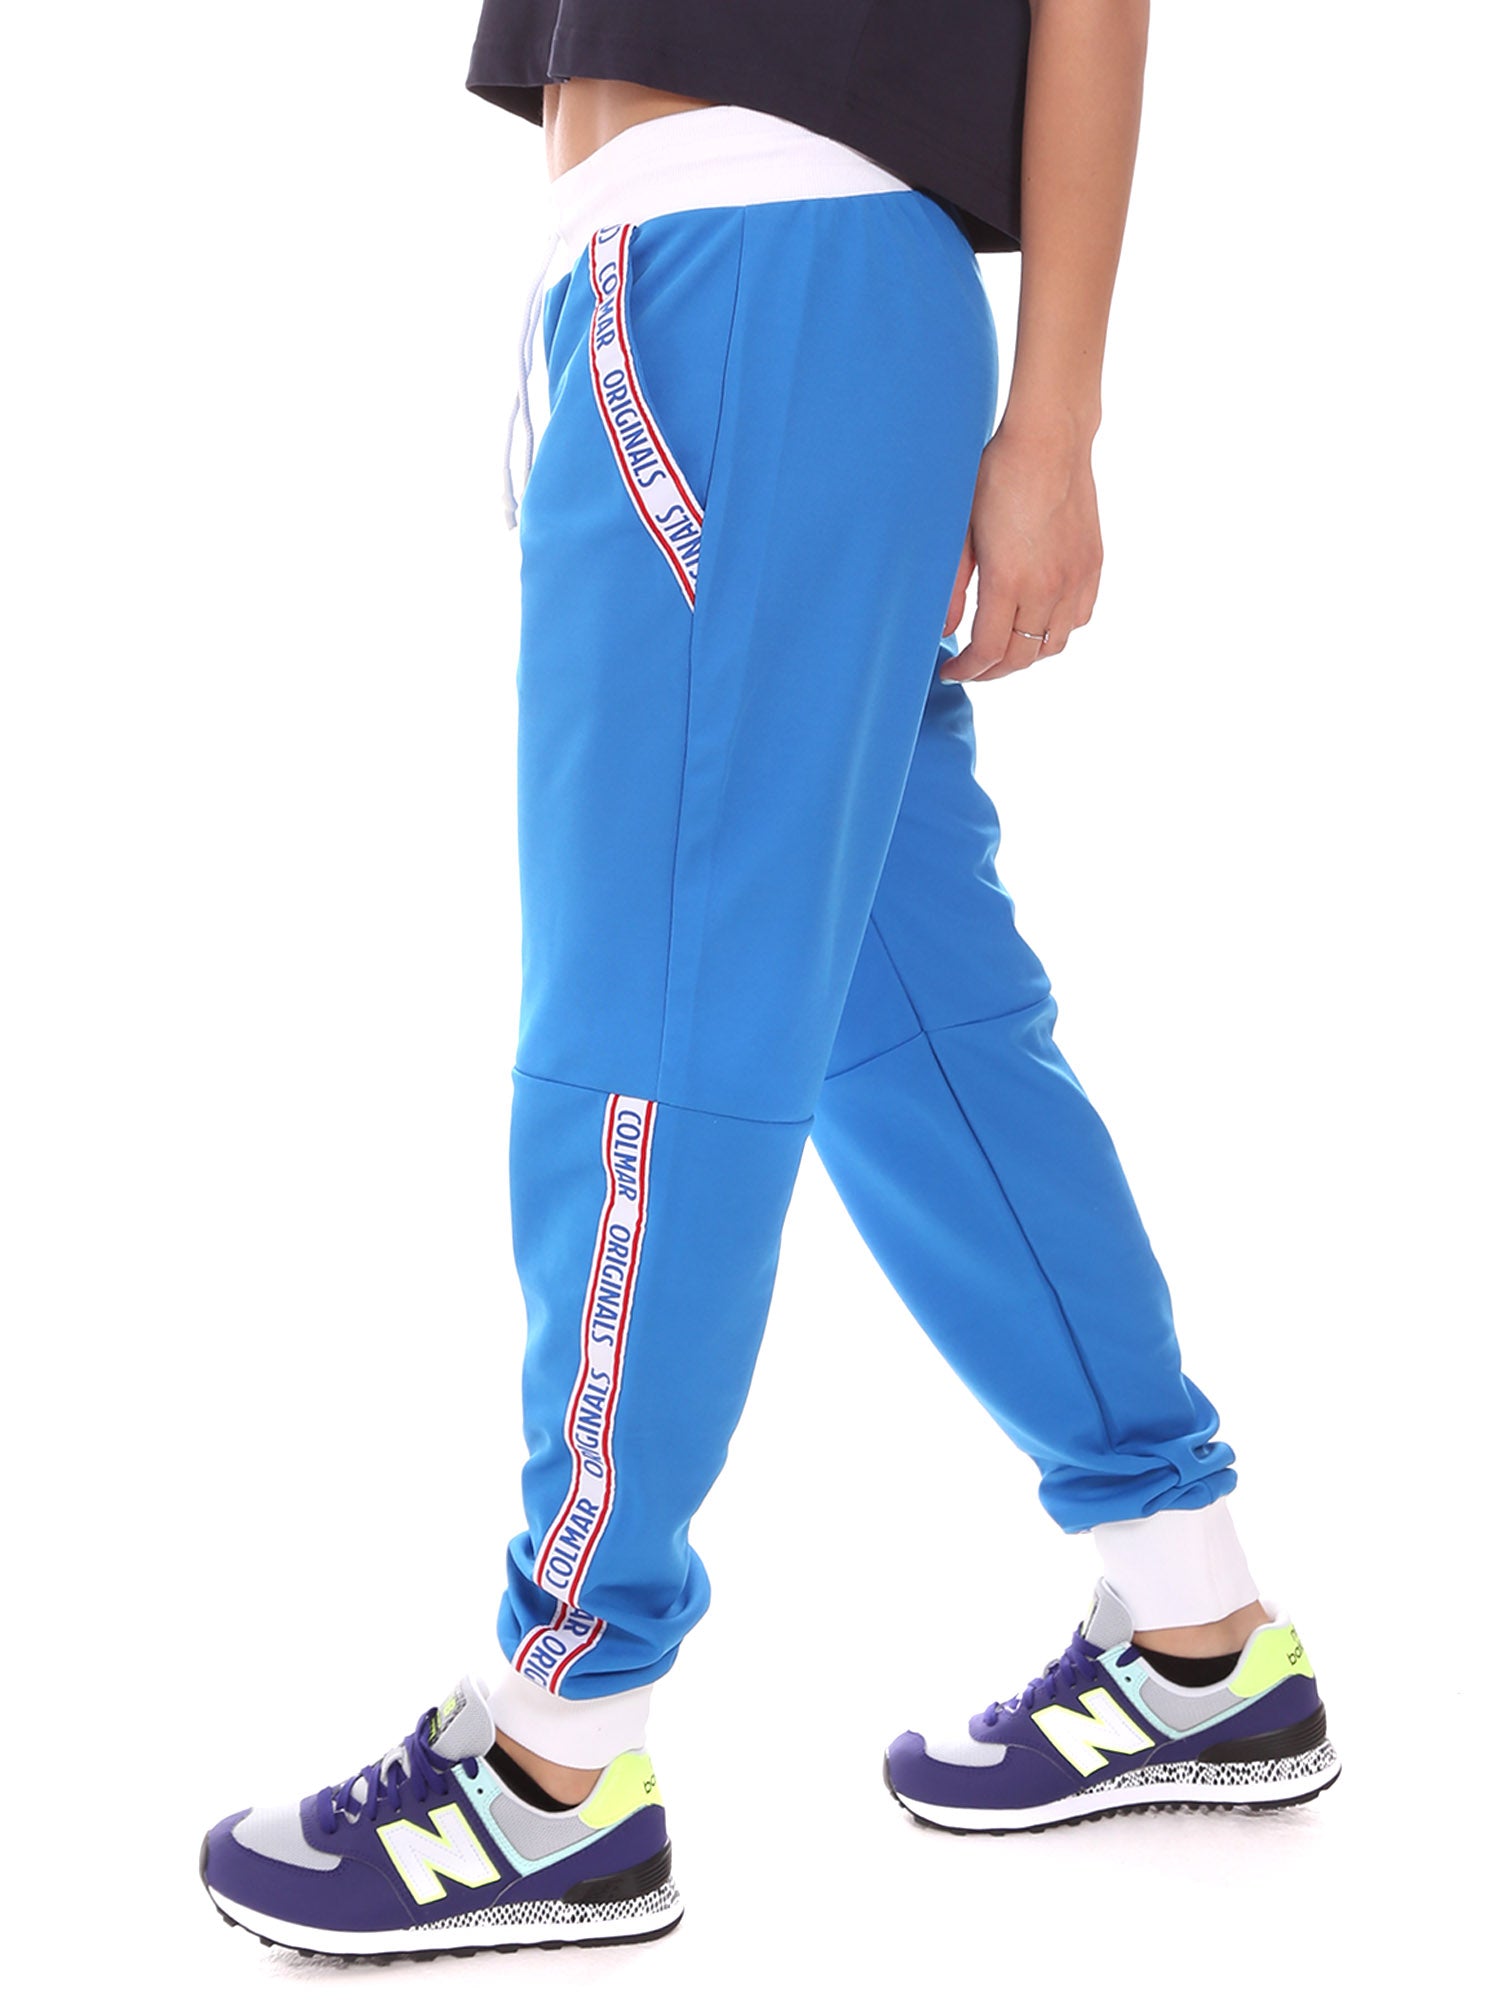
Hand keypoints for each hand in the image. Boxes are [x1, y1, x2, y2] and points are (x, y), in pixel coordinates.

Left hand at [941, 423, 1102, 680]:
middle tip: (972, 668)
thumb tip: (944, 631)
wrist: (1049, 440)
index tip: (951, 670)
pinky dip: (1057, 632)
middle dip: (992, 671)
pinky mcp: (1092, 565)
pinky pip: (1080, 618)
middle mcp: (1048, 588)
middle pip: (1022, 657)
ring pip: (1054, 645)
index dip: (967, 670)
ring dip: (1026, 656)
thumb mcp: (961, 532)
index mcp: (1010, 582)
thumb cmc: (997, 477)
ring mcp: (1075, 578)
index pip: (989, 651)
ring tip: (1004, 649)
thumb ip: (953, 588)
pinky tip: (1038, 623)